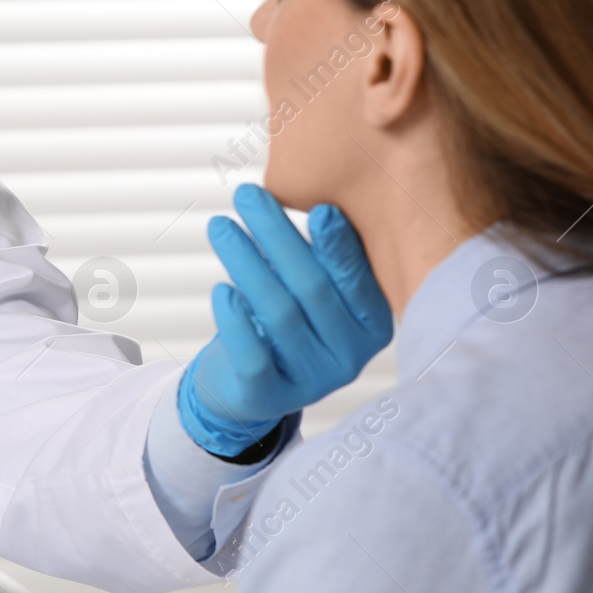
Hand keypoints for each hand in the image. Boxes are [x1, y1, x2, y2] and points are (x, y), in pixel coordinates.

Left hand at [178, 183, 392, 456]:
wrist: (251, 383)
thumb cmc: (289, 314)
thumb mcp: (314, 284)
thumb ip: (323, 252)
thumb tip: (317, 199)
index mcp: (373, 324)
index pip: (358, 282)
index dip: (339, 247)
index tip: (318, 209)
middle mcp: (350, 357)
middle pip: (313, 289)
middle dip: (277, 237)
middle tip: (247, 195)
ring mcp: (311, 382)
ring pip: (279, 315)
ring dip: (246, 263)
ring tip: (220, 225)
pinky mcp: (268, 398)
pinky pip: (253, 357)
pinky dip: (235, 321)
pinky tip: (220, 289)